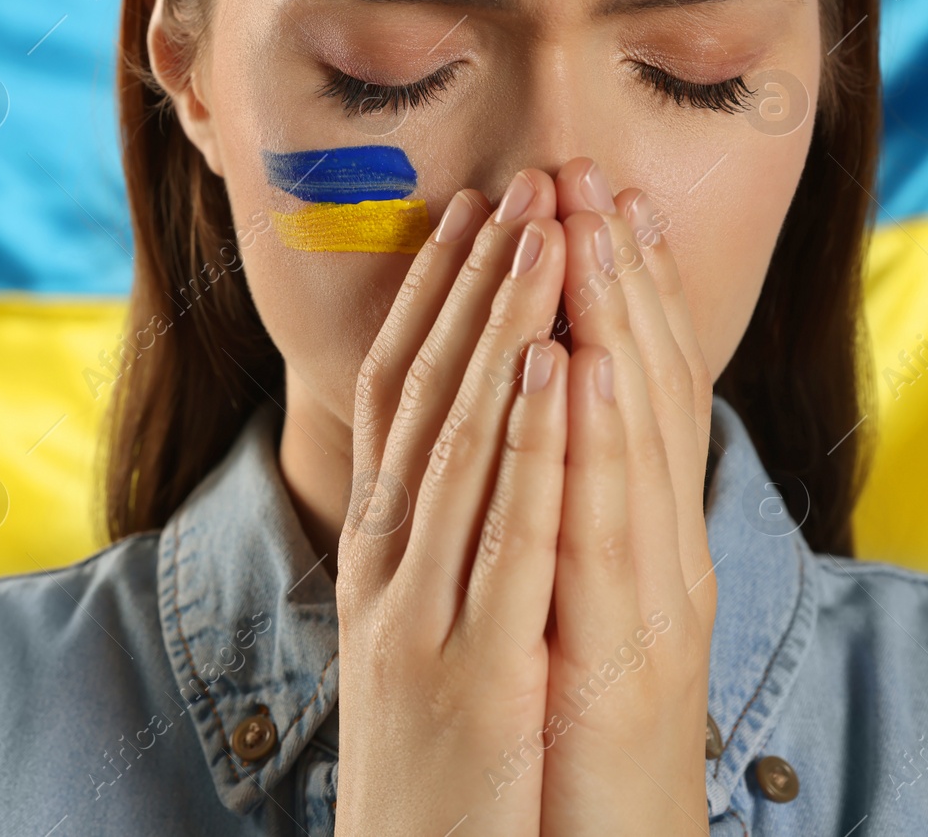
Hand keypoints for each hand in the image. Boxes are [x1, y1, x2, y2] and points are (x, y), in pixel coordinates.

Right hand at [335, 168, 571, 834]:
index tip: (473, 215)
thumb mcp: (412, 619)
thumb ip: (424, 531)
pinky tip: (548, 373)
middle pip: (424, 393)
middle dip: (473, 284)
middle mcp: (386, 555)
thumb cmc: (427, 741)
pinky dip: (522, 446)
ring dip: (500, 332)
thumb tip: (450, 442)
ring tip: (540, 240)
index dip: (433, 297)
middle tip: (515, 187)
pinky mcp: (466, 661)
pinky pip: (499, 536)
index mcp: (379, 541)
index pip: (399, 391)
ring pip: (458, 440)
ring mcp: (418, 605)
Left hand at [534, 158, 717, 835]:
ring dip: (602, 328)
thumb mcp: (581, 603)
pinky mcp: (621, 653)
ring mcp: (647, 597)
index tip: (596, 202)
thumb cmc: (580, 723)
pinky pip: (593, 534)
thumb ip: (571, 518)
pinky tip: (563, 371)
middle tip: (588, 173)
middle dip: (611, 278)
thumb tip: (544, 427)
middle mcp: (658, 549)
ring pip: (628, 440)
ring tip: (580, 231)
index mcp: (643, 533)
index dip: (618, 293)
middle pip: (637, 393)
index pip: (632, 391)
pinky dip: (580, 448)